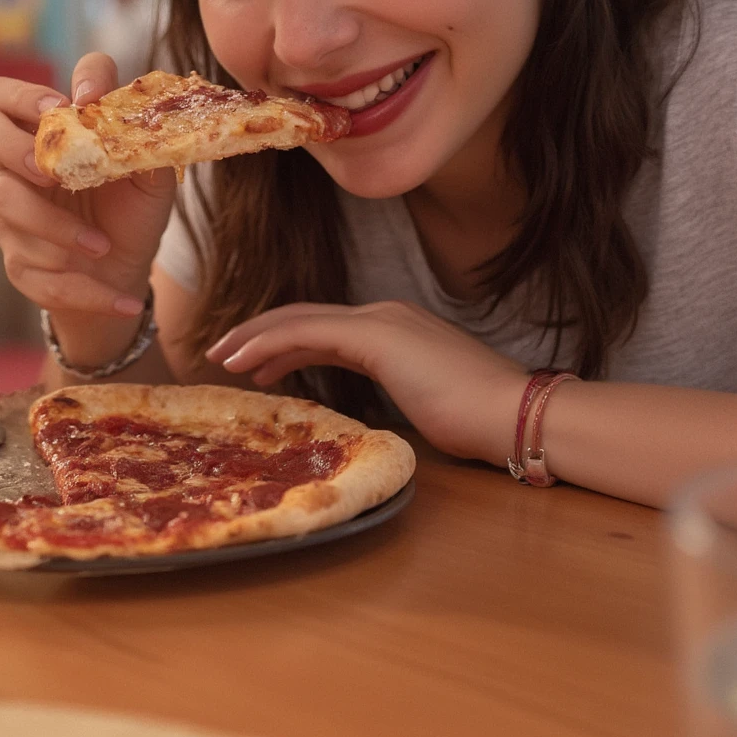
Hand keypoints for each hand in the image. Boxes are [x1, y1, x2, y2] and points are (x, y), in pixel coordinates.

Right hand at [0, 52, 175, 319]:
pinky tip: (122, 300)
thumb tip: (96, 94)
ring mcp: (11, 215)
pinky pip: (40, 274)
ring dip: (58, 228)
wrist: (130, 271)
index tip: (63, 109)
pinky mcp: (20, 265)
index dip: (22, 93)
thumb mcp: (148, 166)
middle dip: (11, 144)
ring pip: (6, 203)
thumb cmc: (133, 206)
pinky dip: (87, 290)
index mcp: (45, 134)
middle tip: (53, 173)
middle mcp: (16, 167)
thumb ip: (129, 127)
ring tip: (102, 247)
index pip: (3, 92)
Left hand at [206, 301, 526, 462]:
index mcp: (398, 329)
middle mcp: (385, 315)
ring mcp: (380, 321)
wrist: (512, 413)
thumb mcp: (426, 402)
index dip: (287, 344)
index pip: (328, 330)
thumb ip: (397, 395)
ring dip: (257, 337)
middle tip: (225, 353)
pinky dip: (270, 343)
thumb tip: (377, 412)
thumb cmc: (480, 420)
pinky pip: (307, 333)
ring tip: (224, 356)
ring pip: (300, 320)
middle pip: (306, 318)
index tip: (257, 365)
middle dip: (261, 334)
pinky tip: (244, 361)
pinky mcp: (375, 335)